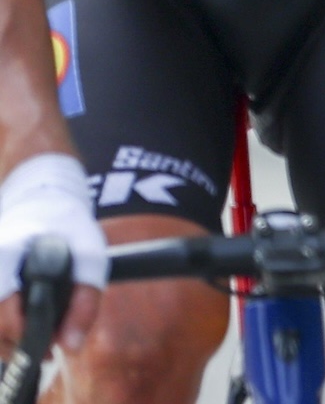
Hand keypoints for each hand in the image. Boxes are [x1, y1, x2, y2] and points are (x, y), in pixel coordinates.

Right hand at [0, 154, 105, 356]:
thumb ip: (86, 301)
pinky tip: (23, 330)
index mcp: (5, 256)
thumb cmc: (67, 223)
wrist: (42, 197)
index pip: (1, 310)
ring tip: (37, 344)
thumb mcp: (91, 255)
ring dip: (8, 340)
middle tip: (45, 353)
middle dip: (15, 345)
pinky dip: (5, 326)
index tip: (46, 348)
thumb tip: (72, 346)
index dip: (22, 335)